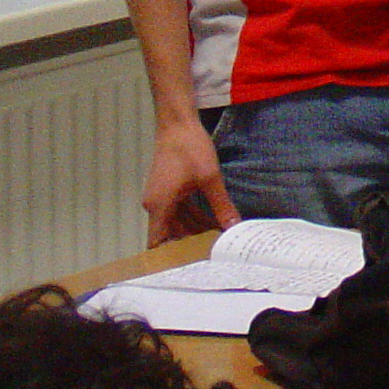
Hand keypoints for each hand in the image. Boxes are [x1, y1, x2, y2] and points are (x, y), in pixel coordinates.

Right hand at [142, 119, 239, 244]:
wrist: (178, 124)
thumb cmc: (189, 148)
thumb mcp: (210, 179)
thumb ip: (221, 206)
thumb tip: (233, 226)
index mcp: (159, 206)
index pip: (158, 242)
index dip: (172, 256)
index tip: (190, 264)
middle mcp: (156, 204)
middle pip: (170, 233)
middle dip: (190, 243)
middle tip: (213, 253)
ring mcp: (161, 197)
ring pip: (177, 221)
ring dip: (195, 229)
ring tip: (218, 239)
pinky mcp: (168, 189)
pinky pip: (179, 209)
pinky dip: (194, 216)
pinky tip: (214, 222)